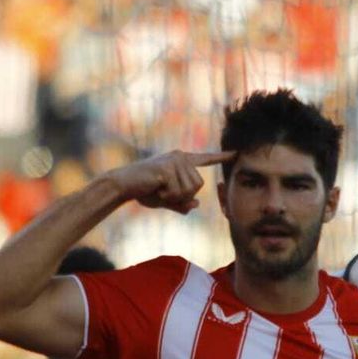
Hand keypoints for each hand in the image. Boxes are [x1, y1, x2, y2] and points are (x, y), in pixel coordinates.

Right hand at [104, 150, 234, 214]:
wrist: (123, 186)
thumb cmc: (144, 191)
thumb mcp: (167, 200)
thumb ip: (182, 203)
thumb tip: (197, 205)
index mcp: (182, 161)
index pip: (205, 159)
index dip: (220, 157)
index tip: (235, 153)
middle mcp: (180, 157)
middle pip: (198, 185)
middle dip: (183, 196)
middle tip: (164, 192)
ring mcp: (174, 161)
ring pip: (190, 190)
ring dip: (175, 197)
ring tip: (159, 189)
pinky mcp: (167, 168)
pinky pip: (178, 191)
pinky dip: (167, 196)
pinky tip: (155, 189)